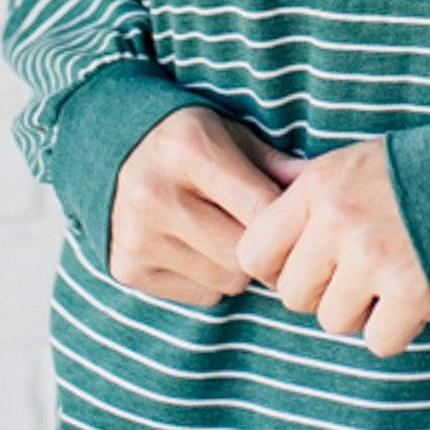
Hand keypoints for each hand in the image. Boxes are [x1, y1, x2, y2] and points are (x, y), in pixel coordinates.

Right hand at [107, 105, 303, 307]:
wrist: (108, 149)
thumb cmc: (187, 141)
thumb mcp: (230, 134)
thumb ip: (275, 164)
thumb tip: (321, 188)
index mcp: (188, 150)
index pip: (262, 208)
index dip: (290, 221)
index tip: (300, 220)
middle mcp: (155, 195)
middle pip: (244, 254)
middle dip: (266, 249)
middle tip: (268, 233)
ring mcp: (136, 237)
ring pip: (227, 281)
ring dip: (241, 266)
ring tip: (230, 233)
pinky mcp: (126, 268)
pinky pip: (201, 295)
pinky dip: (213, 278)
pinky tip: (201, 247)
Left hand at [233, 135, 429, 358]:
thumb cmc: (425, 166)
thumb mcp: (354, 160)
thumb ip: (305, 186)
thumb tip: (262, 195)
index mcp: (318, 188)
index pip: (254, 254)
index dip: (279, 267)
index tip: (311, 262)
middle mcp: (337, 223)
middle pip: (294, 296)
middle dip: (325, 292)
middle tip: (363, 270)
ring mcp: (374, 259)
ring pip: (334, 322)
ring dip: (363, 311)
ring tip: (394, 276)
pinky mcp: (412, 291)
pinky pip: (378, 342)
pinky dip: (398, 329)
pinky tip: (416, 296)